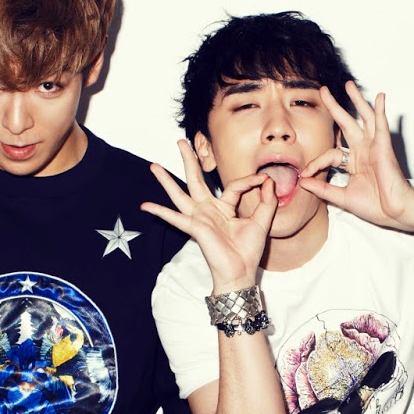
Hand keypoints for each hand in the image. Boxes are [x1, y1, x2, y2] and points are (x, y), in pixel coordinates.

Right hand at [140, 141, 275, 291]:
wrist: (240, 272)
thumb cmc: (248, 250)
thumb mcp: (263, 221)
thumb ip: (267, 200)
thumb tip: (268, 180)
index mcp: (225, 207)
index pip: (235, 185)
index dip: (250, 181)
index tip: (264, 179)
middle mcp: (208, 210)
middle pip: (196, 180)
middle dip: (189, 160)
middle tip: (181, 142)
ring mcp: (199, 218)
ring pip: (180, 194)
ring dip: (166, 180)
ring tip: (154, 165)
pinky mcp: (194, 227)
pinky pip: (174, 218)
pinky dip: (159, 212)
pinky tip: (145, 205)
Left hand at [298, 81, 413, 227]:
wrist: (393, 212)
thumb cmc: (374, 206)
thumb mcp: (341, 197)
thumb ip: (322, 189)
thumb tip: (302, 182)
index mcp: (353, 162)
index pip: (330, 153)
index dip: (315, 163)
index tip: (305, 176)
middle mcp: (363, 151)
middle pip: (346, 124)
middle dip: (334, 107)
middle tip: (324, 92)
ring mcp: (373, 147)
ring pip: (364, 118)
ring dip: (356, 101)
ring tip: (348, 85)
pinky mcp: (383, 146)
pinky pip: (381, 124)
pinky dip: (380, 110)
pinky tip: (380, 97)